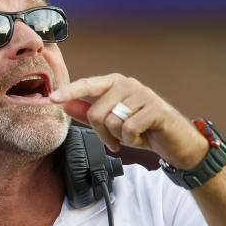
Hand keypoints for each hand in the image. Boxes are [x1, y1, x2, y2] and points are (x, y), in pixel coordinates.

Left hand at [49, 73, 208, 168]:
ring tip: (133, 136)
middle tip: (116, 140)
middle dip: (103, 134)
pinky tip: (142, 137)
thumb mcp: (111, 124)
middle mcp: (128, 84)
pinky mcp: (156, 108)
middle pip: (97, 112)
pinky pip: (129, 129)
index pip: (87, 85)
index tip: (51, 99)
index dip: (69, 92)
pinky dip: (133, 140)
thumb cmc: (141, 130)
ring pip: (113, 122)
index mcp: (114, 83)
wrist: (174, 142)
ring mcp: (143, 94)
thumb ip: (88, 113)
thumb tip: (64, 104)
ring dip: (120, 138)